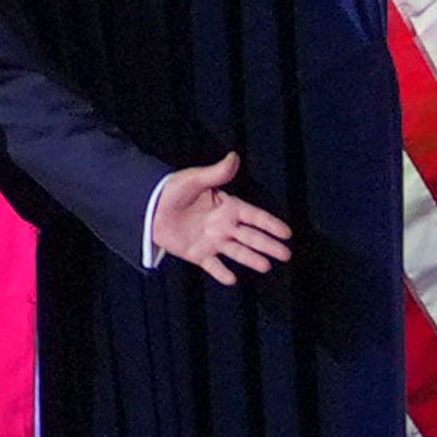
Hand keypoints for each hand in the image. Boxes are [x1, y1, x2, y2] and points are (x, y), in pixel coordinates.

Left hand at [150, 153, 291, 286]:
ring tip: (266, 266)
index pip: (254, 216)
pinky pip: (213, 266)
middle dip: (269, 245)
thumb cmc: (173, 190)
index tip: (287, 233)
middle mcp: (224, 226)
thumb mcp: (195, 179)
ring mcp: (212, 241)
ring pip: (237, 252)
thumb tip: (234, 156)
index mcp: (227, 207)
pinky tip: (232, 279)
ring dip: (251, 259)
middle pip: (251, 237)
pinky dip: (222, 273)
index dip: (270, 224)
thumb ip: (216, 173)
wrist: (149, 208)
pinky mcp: (198, 254)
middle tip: (286, 254)